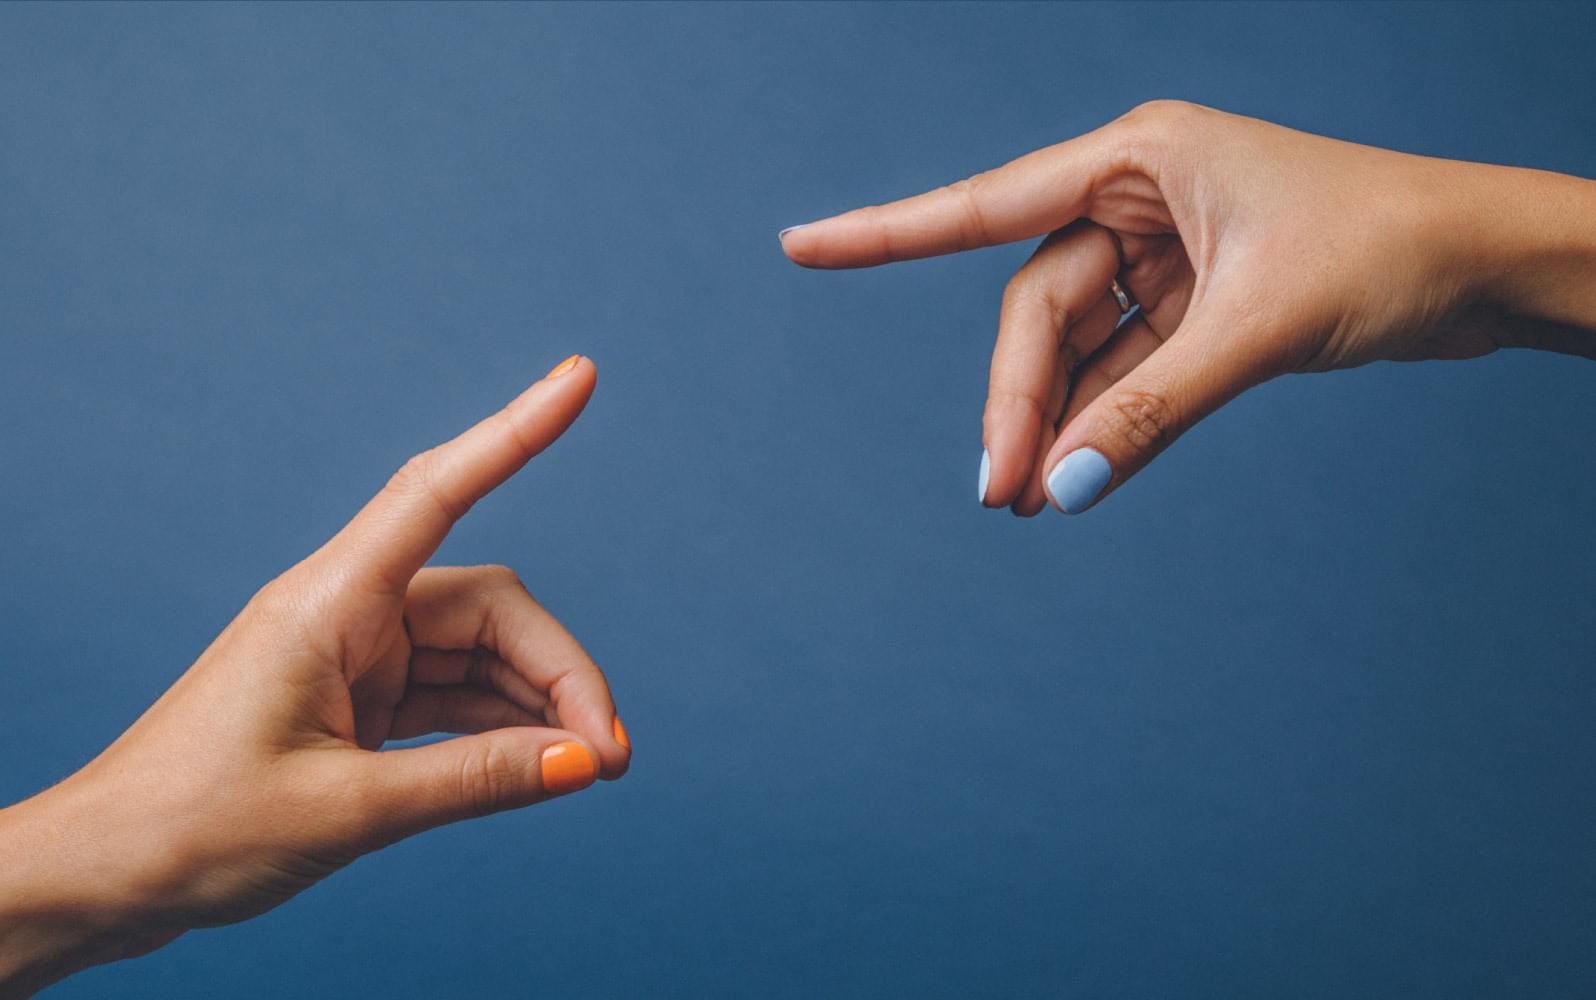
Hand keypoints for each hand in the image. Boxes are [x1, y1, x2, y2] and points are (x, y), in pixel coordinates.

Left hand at [0, 355, 629, 995]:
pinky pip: (453, 694)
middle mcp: (346, 613)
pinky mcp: (357, 701)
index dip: (515, 432)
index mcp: (326, 604)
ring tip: (589, 769)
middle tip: (609, 754)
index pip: (437, 492)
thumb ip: (474, 778)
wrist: (104, 879)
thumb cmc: (192, 832)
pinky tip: (541, 764)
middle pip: (489, 610)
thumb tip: (583, 761)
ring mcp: (353, 657)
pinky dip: (500, 726)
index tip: (579, 378)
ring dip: (538, 706)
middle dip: (559, 672)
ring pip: (480, 655)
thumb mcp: (347, 812)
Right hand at [781, 101, 1595, 514]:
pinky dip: (1102, 420)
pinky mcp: (1193, 301)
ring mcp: (1165, 252)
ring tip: (1031, 501)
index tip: (800, 247)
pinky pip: (1122, 367)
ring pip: (1074, 346)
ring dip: (1055, 422)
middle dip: (1017, 401)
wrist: (1487, 265)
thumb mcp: (1259, 325)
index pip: (985, 207)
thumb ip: (1154, 407)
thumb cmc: (1389, 248)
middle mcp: (1139, 195)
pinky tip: (1079, 475)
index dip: (885, 234)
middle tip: (1003, 494)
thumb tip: (1066, 489)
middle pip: (1037, 307)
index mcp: (1139, 156)